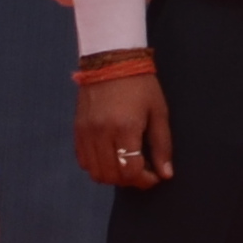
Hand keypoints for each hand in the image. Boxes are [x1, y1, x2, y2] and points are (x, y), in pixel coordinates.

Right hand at [74, 67, 170, 190]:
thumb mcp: (159, 113)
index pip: (130, 171)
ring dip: (112, 175)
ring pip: (94, 172)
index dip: (145, 180)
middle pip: (111, 175)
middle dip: (129, 180)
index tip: (155, 175)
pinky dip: (97, 165)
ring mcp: (86, 132)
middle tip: (142, 172)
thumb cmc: (141, 85)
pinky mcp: (77, 129)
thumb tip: (165, 174)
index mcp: (125, 128)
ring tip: (125, 165)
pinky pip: (83, 160)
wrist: (111, 61)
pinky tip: (110, 156)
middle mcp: (102, 133)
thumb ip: (162, 145)